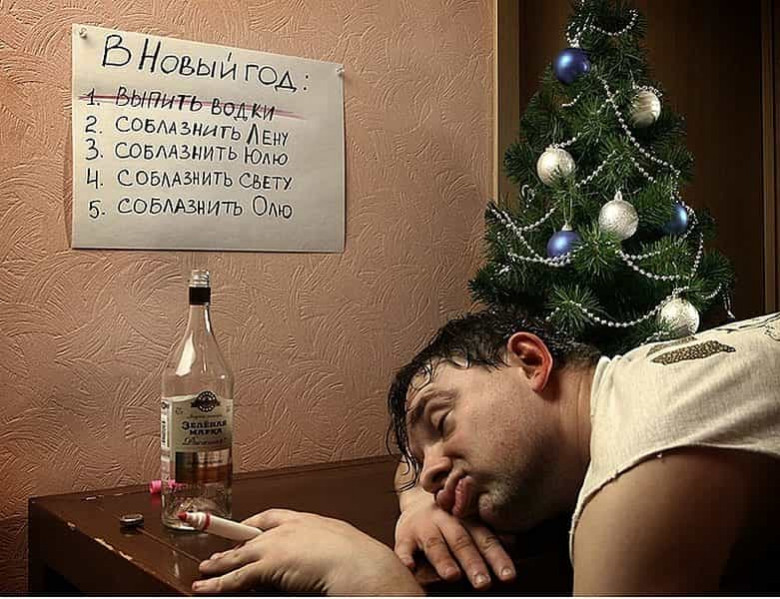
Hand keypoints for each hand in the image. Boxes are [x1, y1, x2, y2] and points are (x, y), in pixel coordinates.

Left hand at [192, 509, 423, 594]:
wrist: (359, 566)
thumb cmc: (359, 560)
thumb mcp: (339, 547)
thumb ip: (319, 550)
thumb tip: (311, 566)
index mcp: (308, 521)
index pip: (273, 517)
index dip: (254, 525)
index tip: (244, 530)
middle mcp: (289, 528)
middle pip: (251, 535)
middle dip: (232, 546)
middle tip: (217, 556)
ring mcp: (277, 545)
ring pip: (239, 556)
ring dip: (219, 566)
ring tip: (204, 573)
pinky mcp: (268, 564)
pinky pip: (237, 577)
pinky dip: (218, 583)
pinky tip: (207, 587)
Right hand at [394, 487, 515, 588]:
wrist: (417, 498)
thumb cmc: (450, 517)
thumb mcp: (470, 520)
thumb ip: (488, 533)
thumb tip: (513, 542)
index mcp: (467, 520)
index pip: (485, 539)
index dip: (497, 557)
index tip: (508, 576)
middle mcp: (447, 521)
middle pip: (461, 542)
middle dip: (473, 563)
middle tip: (483, 583)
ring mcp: (425, 527)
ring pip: (435, 544)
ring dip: (443, 560)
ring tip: (452, 575)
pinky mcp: (404, 535)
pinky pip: (403, 547)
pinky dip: (404, 558)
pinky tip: (409, 568)